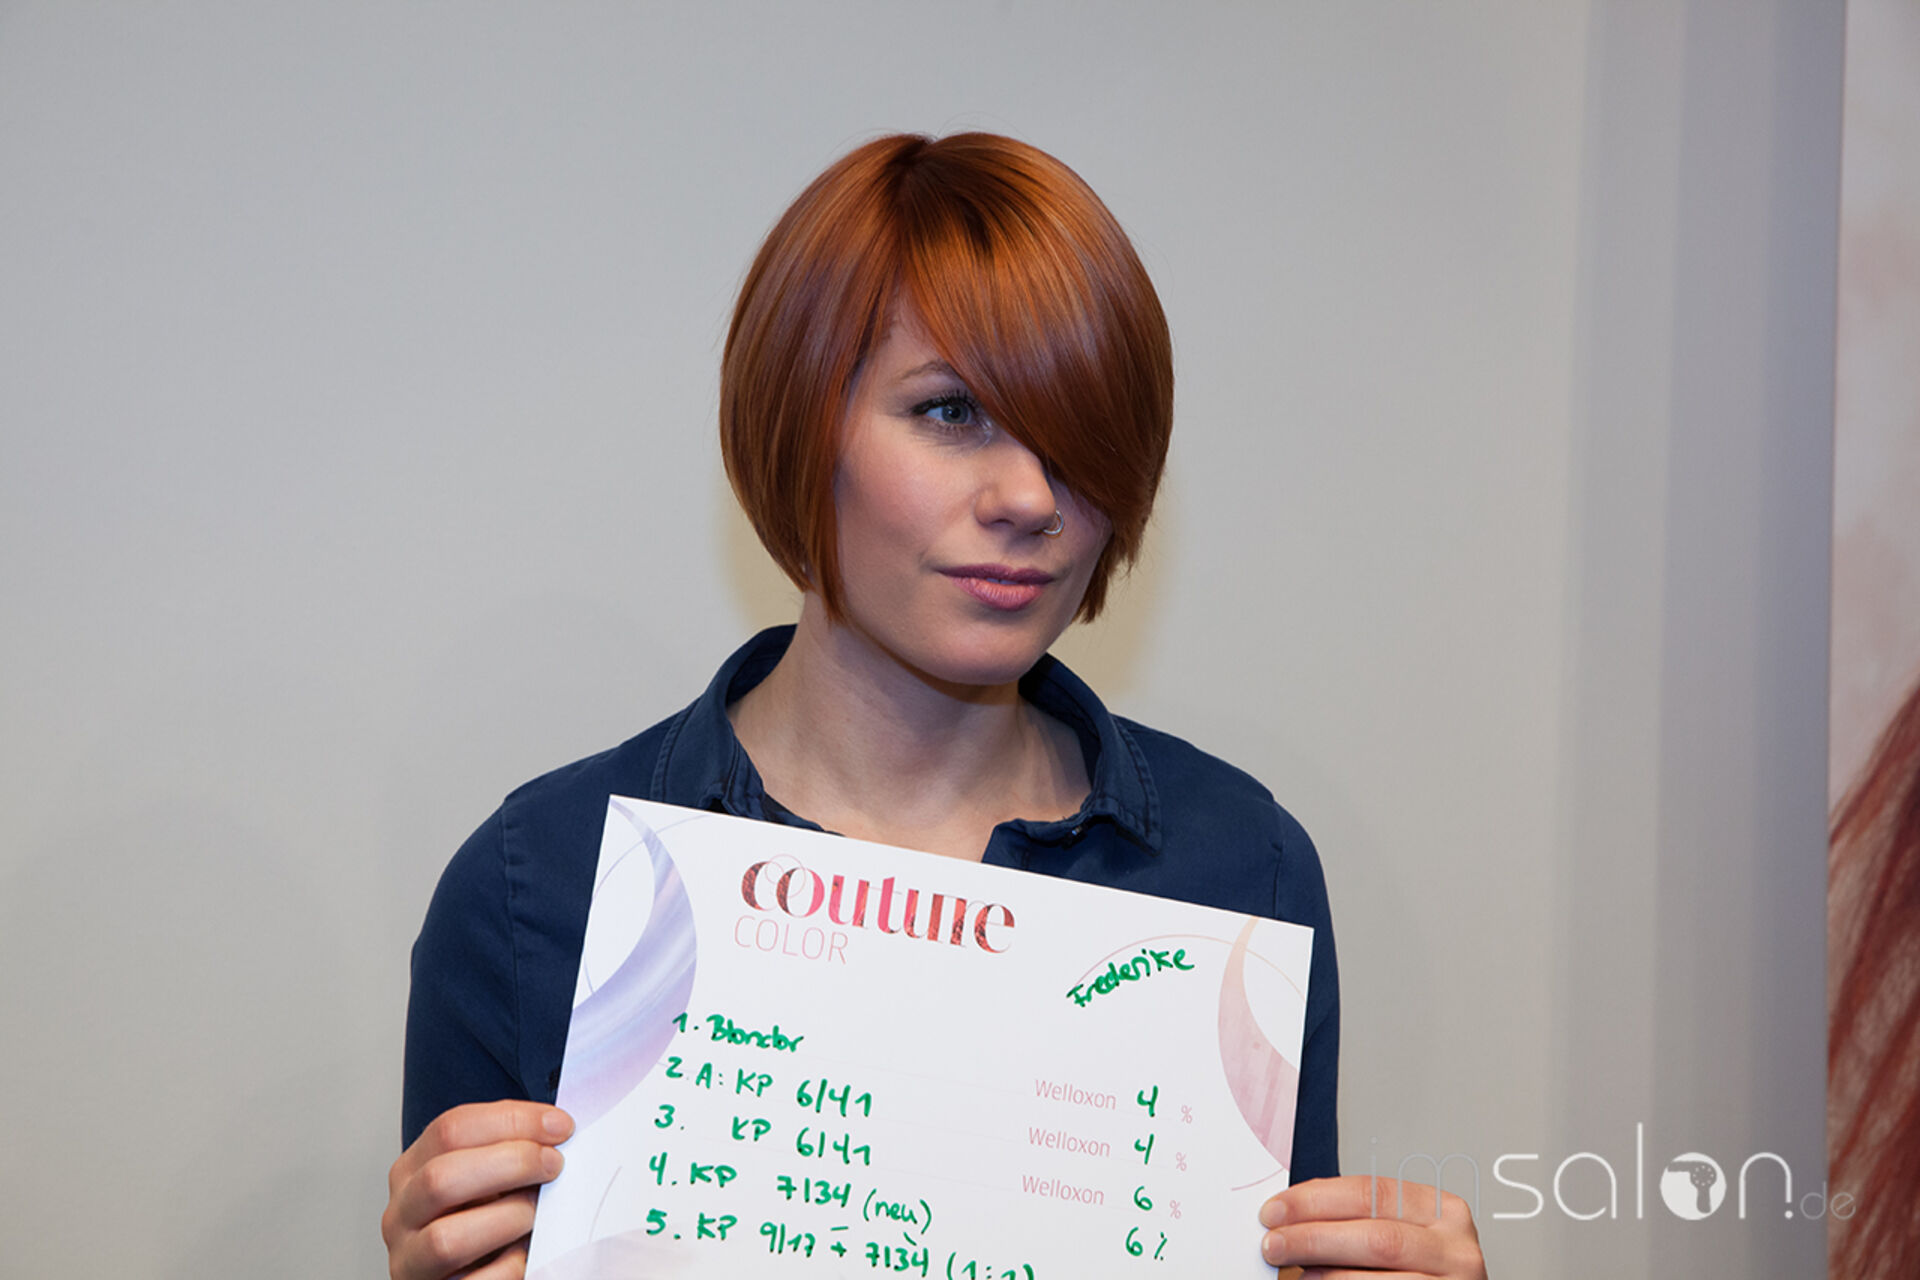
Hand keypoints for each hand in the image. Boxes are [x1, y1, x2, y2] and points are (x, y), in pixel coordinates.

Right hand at [382, 1101, 573, 1279]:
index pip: (451, 1129)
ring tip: (536, 1215)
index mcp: (412, 1171)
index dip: (512, 1122)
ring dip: (507, 1219)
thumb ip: (505, 1149)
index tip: (560, 1126)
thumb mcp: (483, 1176)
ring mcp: (410, 1262)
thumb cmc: (480, 1220)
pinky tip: (527, 1255)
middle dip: (511, 1164)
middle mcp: (401, 1215)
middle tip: (554, 1165)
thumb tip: (556, 1127)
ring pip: (447, 1238)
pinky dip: (509, 1268)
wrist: (469, 1272)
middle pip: (440, 1177)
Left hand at [1259, 1175, 1485, 1278]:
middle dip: (1314, 1238)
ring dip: (1324, 1276)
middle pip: (1376, 1236)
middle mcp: (1456, 1249)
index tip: (1274, 1210)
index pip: (1371, 1193)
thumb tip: (1288, 1217)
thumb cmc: (1414, 1271)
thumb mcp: (1396, 1233)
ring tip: (1292, 1274)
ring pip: (1376, 1278)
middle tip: (1273, 1244)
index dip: (1316, 1200)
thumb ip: (1353, 1222)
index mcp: (1442, 1211)